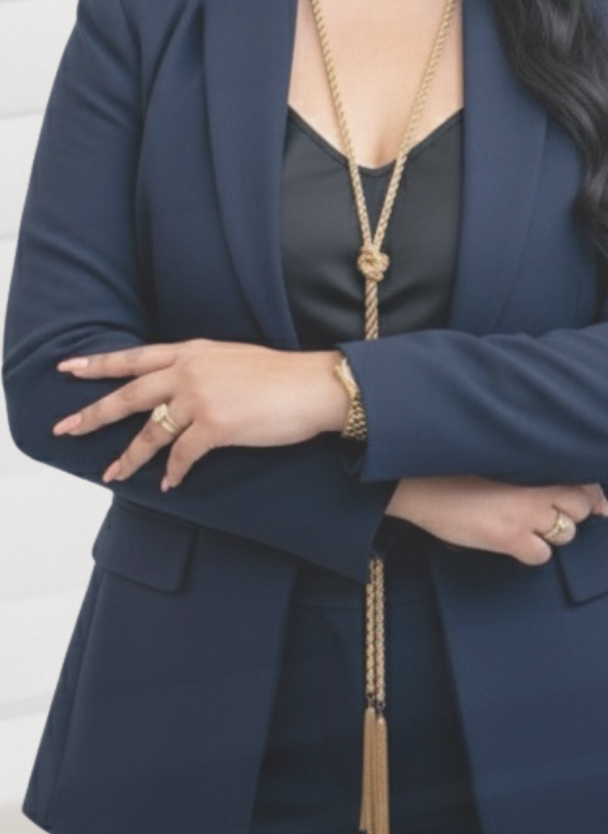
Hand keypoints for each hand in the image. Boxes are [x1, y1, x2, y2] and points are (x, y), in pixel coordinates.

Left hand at [54, 342, 348, 488]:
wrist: (314, 386)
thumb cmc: (280, 376)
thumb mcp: (231, 359)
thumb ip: (199, 369)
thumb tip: (176, 391)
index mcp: (194, 351)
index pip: (136, 357)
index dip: (100, 363)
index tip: (68, 368)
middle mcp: (191, 370)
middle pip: (128, 395)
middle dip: (93, 414)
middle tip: (65, 428)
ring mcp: (201, 397)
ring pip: (149, 432)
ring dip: (128, 456)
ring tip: (112, 472)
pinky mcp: (215, 426)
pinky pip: (181, 456)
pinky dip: (173, 472)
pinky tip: (169, 482)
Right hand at [385, 475, 607, 564]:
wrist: (423, 484)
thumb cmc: (459, 469)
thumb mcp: (501, 458)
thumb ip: (533, 466)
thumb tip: (566, 482)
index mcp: (536, 463)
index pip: (584, 479)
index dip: (593, 494)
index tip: (599, 503)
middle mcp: (537, 487)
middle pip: (581, 507)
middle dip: (571, 513)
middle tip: (551, 515)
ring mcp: (525, 514)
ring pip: (565, 532)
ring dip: (553, 533)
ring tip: (528, 527)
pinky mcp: (509, 538)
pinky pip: (541, 555)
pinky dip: (533, 552)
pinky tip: (516, 544)